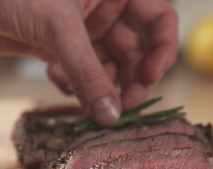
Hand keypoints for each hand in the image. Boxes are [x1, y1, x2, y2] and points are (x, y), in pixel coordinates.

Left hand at [0, 0, 177, 124]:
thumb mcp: (58, 27)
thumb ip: (88, 72)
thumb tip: (112, 113)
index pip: (157, 18)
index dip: (161, 49)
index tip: (147, 78)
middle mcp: (98, 7)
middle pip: (131, 48)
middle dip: (128, 77)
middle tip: (122, 107)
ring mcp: (74, 28)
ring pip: (102, 63)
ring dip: (99, 85)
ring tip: (88, 100)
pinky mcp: (51, 45)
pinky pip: (76, 71)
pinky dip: (73, 82)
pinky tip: (59, 81)